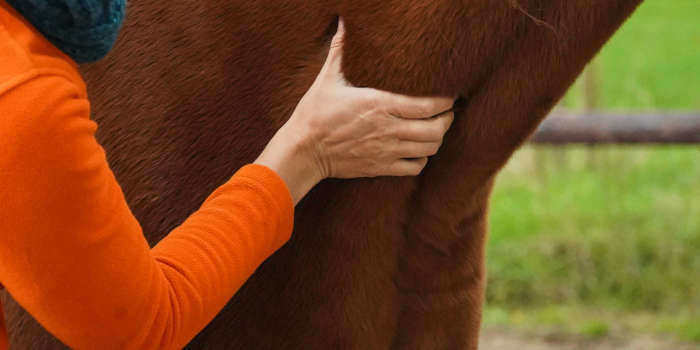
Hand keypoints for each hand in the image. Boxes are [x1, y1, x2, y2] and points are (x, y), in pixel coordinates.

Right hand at [255, 18, 454, 203]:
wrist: (303, 151)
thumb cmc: (315, 113)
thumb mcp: (327, 78)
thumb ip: (340, 50)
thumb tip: (343, 23)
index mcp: (380, 105)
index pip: (428, 105)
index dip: (446, 101)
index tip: (449, 95)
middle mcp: (388, 129)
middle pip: (436, 129)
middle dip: (447, 119)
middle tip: (447, 111)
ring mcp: (386, 151)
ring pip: (429, 148)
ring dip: (438, 138)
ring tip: (436, 129)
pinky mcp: (381, 167)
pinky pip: (415, 167)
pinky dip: (422, 159)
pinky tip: (418, 150)